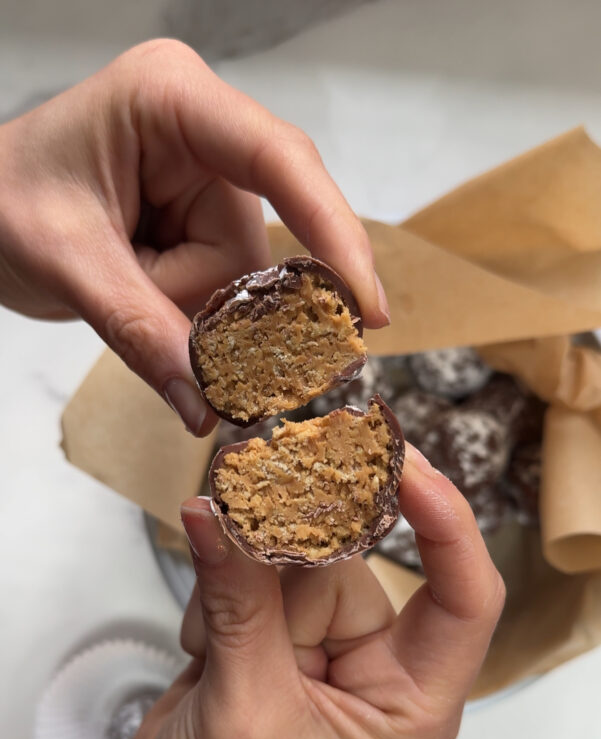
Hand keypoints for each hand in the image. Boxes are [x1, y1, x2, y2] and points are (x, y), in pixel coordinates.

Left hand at [0, 39, 388, 434]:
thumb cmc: (2, 204)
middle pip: (262, 245)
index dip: (333, 232)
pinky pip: (228, 293)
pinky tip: (145, 297)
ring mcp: (209, 181)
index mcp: (172, 101)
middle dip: (226, 311)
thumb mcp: (69, 264)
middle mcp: (205, 134)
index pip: (279, 162)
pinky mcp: (204, 220)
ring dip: (193, 317)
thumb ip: (142, 332)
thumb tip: (208, 407)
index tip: (367, 308)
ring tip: (124, 294)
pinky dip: (194, 321)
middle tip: (192, 351)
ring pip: (246, 282)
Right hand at [138, 445, 504, 738]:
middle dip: (291, 563)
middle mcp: (387, 665)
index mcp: (414, 702)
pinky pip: (262, 573)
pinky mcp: (291, 630)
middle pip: (356, 565)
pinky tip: (206, 653)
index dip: (447, 526)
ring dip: (242, 594)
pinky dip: (223, 600)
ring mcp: (336, 644)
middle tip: (241, 529)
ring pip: (298, 562)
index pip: (466, 599)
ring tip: (212, 652)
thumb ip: (237, 598)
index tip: (403, 465)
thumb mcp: (242, 703)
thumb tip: (214, 510)